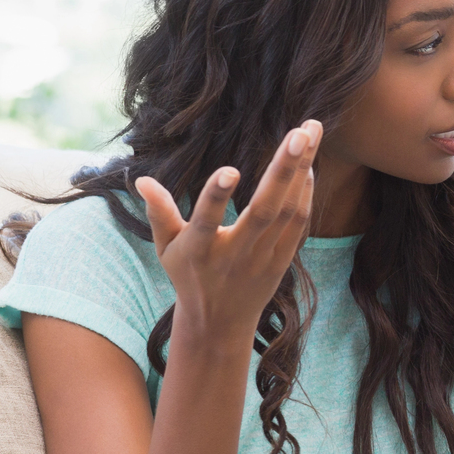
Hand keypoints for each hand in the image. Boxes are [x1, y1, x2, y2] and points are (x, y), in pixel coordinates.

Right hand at [135, 121, 320, 346]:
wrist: (220, 322)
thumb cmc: (188, 275)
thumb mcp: (167, 249)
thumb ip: (160, 213)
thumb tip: (142, 179)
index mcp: (199, 250)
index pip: (207, 222)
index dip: (216, 197)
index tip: (229, 169)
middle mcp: (235, 253)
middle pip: (265, 210)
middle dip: (283, 169)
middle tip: (300, 131)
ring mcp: (263, 257)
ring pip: (289, 212)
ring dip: (303, 171)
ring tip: (311, 132)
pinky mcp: (283, 260)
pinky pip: (299, 224)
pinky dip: (305, 194)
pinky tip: (309, 166)